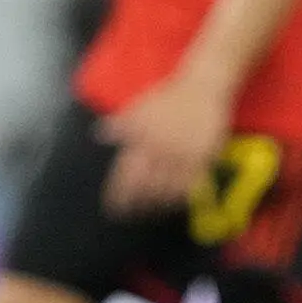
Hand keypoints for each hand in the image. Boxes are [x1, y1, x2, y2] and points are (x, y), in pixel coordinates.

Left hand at [101, 70, 231, 215]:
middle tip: (131, 215)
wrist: (202, 87)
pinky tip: (176, 201)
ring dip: (157, 203)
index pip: (126, 175)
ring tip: (151, 210)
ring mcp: (182, 156)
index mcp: (141, 140)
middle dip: (136, 204)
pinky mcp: (202, 158)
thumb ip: (120, 124)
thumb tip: (99, 134)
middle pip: (145, 186)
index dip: (118, 194)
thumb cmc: (169, 96)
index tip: (113, 208)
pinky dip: (181, 196)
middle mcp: (159, 151)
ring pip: (167, 188)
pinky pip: (191, 184)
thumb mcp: (138, 107)